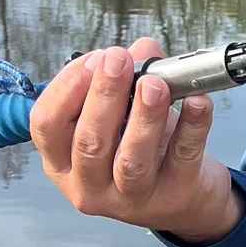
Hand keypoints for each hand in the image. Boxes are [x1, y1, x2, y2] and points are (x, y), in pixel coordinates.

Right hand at [30, 38, 243, 244]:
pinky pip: (182, 156)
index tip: (94, 58)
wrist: (183, 197)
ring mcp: (130, 198)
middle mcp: (88, 185)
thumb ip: (132, 76)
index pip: (47, 126)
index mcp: (62, 162)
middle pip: (89, 142)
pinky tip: (199, 100)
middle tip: (119, 60)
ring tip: (154, 83)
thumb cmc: (144, 147)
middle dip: (104, 95)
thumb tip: (143, 49)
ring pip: (130, 159)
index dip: (67, 88)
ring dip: (143, 116)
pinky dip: (192, 125)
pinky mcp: (174, 194)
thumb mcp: (127, 114)